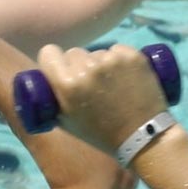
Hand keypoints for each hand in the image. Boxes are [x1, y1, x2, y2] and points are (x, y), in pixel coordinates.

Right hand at [36, 45, 168, 153]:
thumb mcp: (66, 122)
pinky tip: (126, 78)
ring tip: (112, 88)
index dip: (54, 61)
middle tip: (91, 86)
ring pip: (97, 53)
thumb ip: (51, 99)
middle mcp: (87, 69)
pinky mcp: (133, 57)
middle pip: (73, 53)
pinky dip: (120, 61)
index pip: (49, 53)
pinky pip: (117, 50)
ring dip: (101, 65)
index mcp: (67, 85)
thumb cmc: (102, 135)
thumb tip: (43, 81)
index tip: (61, 69)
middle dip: (78, 66)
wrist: (144, 138)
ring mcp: (112, 61)